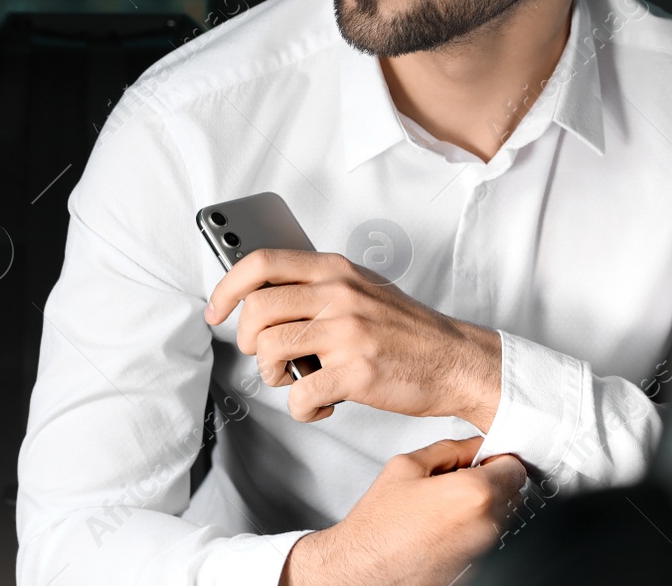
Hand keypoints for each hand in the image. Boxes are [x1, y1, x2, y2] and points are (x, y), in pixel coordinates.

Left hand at [204, 249, 501, 427]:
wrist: (455, 360)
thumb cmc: (406, 330)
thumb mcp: (361, 287)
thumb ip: (317, 284)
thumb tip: (262, 292)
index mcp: (335, 269)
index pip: (261, 263)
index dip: (227, 287)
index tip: (216, 311)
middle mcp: (338, 294)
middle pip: (257, 310)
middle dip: (250, 342)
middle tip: (268, 356)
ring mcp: (347, 332)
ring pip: (270, 351)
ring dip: (274, 376)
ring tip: (297, 380)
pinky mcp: (356, 372)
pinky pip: (300, 395)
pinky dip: (302, 409)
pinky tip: (321, 404)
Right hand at [279, 437, 526, 585]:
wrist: (365, 568)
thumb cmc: (380, 525)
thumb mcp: (407, 466)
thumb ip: (448, 450)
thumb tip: (472, 446)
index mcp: (474, 493)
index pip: (514, 466)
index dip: (496, 457)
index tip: (482, 458)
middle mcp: (486, 525)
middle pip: (513, 491)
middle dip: (492, 479)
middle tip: (461, 477)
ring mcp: (483, 550)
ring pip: (502, 515)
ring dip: (483, 504)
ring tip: (445, 502)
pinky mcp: (477, 567)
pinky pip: (486, 537)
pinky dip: (473, 527)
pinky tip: (442, 524)